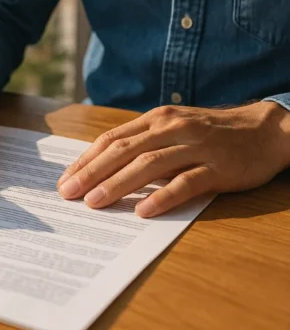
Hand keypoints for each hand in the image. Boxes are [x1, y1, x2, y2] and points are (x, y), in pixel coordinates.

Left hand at [57, 102, 289, 217]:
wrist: (262, 129)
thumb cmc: (209, 132)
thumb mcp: (172, 127)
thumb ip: (143, 142)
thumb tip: (105, 167)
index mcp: (156, 118)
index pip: (112, 138)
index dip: (87, 159)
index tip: (66, 178)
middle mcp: (171, 128)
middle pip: (124, 150)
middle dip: (91, 172)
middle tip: (68, 193)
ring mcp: (195, 146)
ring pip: (149, 164)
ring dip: (118, 184)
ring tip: (94, 202)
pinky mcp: (218, 167)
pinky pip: (186, 182)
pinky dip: (163, 197)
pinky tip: (143, 211)